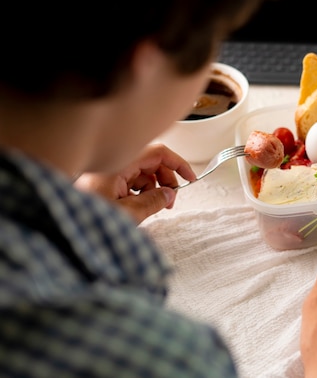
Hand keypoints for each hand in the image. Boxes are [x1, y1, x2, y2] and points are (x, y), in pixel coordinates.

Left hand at [74, 143, 196, 223]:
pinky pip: (128, 182)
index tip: (190, 178)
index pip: (158, 153)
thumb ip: (152, 202)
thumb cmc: (85, 221)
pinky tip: (138, 208)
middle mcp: (112, 164)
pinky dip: (139, 192)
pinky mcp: (101, 183)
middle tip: (170, 201)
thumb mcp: (127, 214)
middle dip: (165, 180)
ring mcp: (106, 173)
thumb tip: (169, 194)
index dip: (178, 164)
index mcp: (119, 164)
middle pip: (150, 163)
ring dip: (153, 188)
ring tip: (154, 208)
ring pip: (140, 174)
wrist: (59, 230)